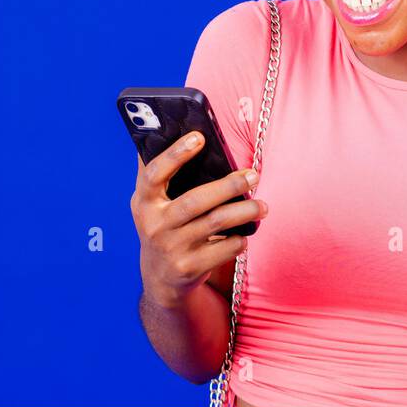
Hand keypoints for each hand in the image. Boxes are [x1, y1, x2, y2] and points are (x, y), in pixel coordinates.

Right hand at [129, 131, 269, 310]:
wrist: (160, 278)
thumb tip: (169, 127)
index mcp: (144, 202)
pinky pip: (224, 249)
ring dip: (245, 211)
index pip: (154, 174)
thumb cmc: (163, 226)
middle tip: (254, 175)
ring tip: (262, 205)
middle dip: (229, 185)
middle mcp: (154, 225)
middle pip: (195, 200)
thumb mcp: (152, 203)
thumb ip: (159, 173)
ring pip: (216, 223)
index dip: (175, 154)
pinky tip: (246, 233)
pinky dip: (240, 239)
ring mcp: (172, 248)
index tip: (200, 137)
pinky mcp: (189, 268)